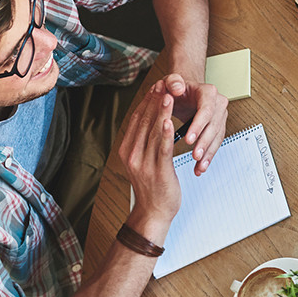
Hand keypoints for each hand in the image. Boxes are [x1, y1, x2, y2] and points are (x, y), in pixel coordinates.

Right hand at [118, 89, 179, 228]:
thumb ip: (143, 142)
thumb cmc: (151, 187)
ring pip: (154, 132)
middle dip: (154, 101)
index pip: (136, 120)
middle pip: (144, 122)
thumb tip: (147, 121)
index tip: (154, 87)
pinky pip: (163, 149)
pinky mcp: (158, 171)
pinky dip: (167, 134)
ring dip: (162, 112)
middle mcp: (132, 155)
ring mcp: (144, 164)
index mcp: (126, 151)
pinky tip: (171, 121)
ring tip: (168, 95)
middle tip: (162, 83)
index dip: (145, 101)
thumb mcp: (141, 161)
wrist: (153, 212)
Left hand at [149, 73, 228, 175]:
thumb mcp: (171, 81)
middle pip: (213, 126)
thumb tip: (177, 87)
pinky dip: (208, 156)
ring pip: (216, 137)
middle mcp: (218, 104)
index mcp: (208, 92)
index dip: (198, 126)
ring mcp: (219, 116)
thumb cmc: (176, 87)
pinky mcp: (217, 128)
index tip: (188, 139)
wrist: (183, 93)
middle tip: (195, 156)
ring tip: (199, 166)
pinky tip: (201, 167)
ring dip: (208, 153)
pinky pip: (215, 143)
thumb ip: (172, 81)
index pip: (206, 110)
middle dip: (204, 143)